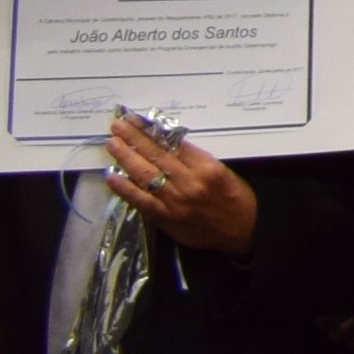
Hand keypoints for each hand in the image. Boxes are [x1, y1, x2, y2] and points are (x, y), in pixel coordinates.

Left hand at [103, 110, 256, 251]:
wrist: (241, 232)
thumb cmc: (235, 198)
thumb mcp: (222, 171)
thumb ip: (195, 159)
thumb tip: (166, 145)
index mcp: (207, 168)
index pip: (174, 145)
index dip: (152, 132)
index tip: (137, 121)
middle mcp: (189, 183)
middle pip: (157, 156)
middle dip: (135, 139)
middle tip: (118, 126)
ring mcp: (174, 202)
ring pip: (145, 176)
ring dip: (126, 158)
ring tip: (113, 144)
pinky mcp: (164, 218)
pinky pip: (140, 201)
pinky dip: (125, 188)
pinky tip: (112, 177)